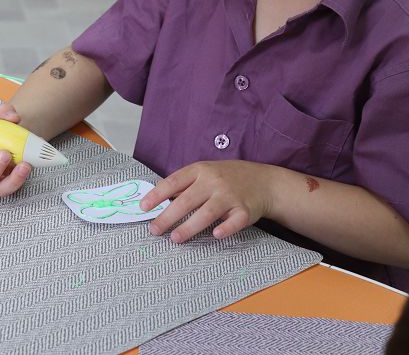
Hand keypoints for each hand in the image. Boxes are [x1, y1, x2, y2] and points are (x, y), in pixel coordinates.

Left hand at [140, 160, 273, 242]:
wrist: (264, 182)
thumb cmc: (229, 177)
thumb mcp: (206, 172)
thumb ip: (184, 183)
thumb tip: (156, 194)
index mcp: (200, 170)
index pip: (174, 182)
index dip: (157, 195)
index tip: (143, 207)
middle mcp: (214, 181)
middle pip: (187, 200)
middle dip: (168, 216)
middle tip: (154, 230)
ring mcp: (230, 196)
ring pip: (207, 212)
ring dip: (190, 227)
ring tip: (175, 238)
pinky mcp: (245, 210)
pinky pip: (234, 221)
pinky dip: (226, 228)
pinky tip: (216, 235)